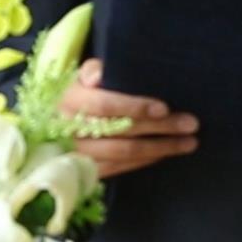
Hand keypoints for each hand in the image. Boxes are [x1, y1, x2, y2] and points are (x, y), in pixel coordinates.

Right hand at [59, 58, 199, 177]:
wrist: (50, 123)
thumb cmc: (77, 92)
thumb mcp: (80, 75)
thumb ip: (92, 70)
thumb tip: (98, 74)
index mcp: (72, 100)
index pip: (107, 105)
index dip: (136, 107)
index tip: (164, 108)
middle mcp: (73, 130)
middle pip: (122, 132)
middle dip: (160, 129)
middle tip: (191, 124)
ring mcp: (79, 154)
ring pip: (124, 154)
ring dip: (160, 148)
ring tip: (189, 142)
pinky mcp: (86, 171)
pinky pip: (120, 168)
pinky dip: (145, 161)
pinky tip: (165, 153)